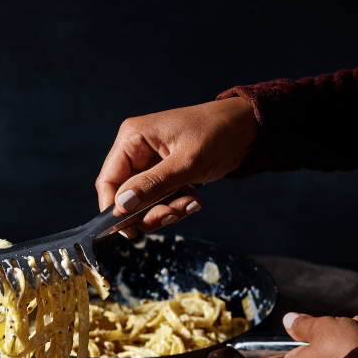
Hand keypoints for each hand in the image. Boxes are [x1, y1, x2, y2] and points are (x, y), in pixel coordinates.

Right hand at [95, 98, 258, 237]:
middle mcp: (136, 150)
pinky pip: (158, 200)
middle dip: (148, 212)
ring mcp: (149, 163)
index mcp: (133, 139)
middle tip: (172, 215)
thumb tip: (121, 207)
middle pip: (125, 197)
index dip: (113, 209)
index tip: (129, 230)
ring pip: (142, 203)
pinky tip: (194, 199)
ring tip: (191, 204)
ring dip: (165, 211)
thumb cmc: (219, 134)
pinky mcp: (163, 174)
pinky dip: (174, 206)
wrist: (249, 127)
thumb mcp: (186, 163)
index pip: (107, 181)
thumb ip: (151, 186)